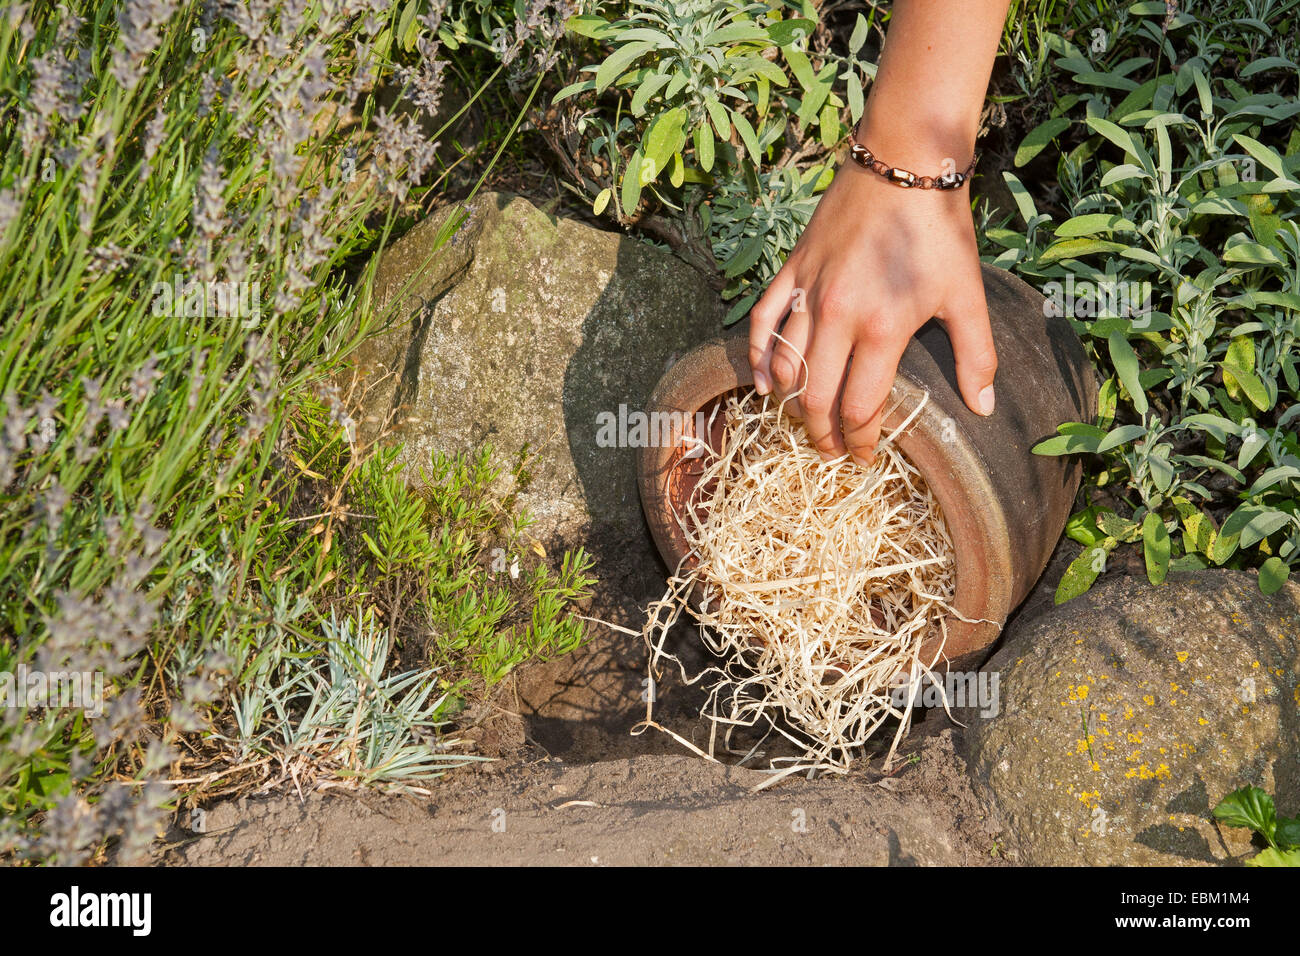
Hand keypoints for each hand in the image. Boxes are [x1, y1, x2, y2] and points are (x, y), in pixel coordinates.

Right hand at [747, 158, 997, 464]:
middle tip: (831, 451)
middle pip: (815, 397)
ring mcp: (809, 293)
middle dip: (821, 434)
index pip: (859, 407)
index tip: (864, 457)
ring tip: (806, 422)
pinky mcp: (792, 270)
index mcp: (881, 328)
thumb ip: (975, 356)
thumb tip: (984, 408)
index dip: (859, 441)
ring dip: (792, 403)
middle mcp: (837, 316)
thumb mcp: (966, 294)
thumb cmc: (940, 229)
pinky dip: (758, 356)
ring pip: (786, 365)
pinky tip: (764, 382)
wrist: (904, 161)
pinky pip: (762, 321)